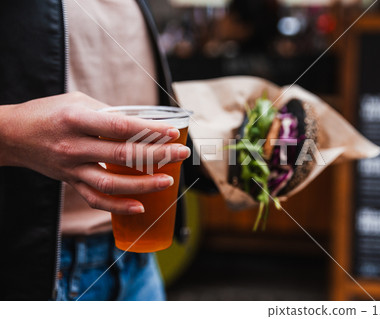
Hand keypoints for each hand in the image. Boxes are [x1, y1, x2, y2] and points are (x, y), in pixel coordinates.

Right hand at [0, 92, 190, 214]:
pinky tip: (140, 206)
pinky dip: (118, 206)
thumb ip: (109, 113)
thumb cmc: (50, 112)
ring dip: (143, 184)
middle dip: (157, 155)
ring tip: (167, 181)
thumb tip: (144, 122)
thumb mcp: (79, 102)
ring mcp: (71, 168)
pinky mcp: (70, 182)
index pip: (120, 126)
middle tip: (181, 154)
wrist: (13, 135)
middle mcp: (74, 146)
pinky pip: (96, 199)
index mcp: (77, 119)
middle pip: (123, 154)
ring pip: (112, 182)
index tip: (173, 132)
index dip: (149, 131)